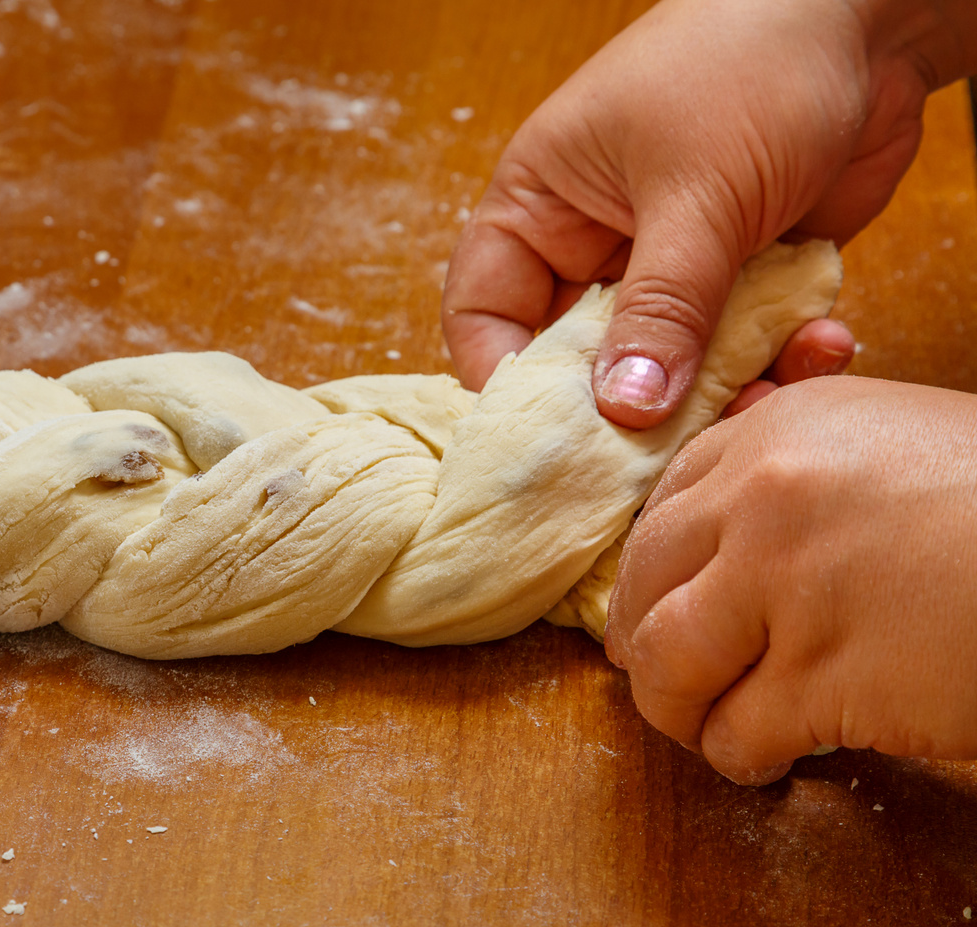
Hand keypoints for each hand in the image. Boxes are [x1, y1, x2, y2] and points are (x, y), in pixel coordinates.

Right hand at [441, 0, 971, 426]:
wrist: (876, 15)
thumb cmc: (752, 61)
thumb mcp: (696, 193)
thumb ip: (661, 309)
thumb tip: (623, 412)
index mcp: (541, 208)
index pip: (487, 318)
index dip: (508, 385)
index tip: (556, 441)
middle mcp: (594, 245)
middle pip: (580, 364)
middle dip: (630, 410)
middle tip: (673, 448)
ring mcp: (671, 267)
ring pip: (669, 370)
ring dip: (722, 394)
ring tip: (772, 396)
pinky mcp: (745, 279)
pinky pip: (744, 350)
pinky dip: (781, 361)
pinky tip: (823, 346)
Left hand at [604, 376, 976, 783]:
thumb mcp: (895, 450)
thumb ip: (800, 481)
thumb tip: (715, 554)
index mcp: (781, 430)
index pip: (661, 512)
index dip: (652, 578)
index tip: (660, 614)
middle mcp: (767, 496)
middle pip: (643, 588)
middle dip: (646, 648)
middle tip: (672, 684)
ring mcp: (789, 584)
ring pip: (666, 666)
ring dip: (680, 712)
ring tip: (715, 729)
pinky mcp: (825, 673)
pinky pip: (734, 733)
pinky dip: (741, 758)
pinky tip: (770, 761)